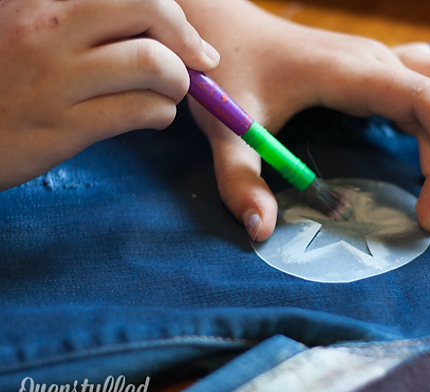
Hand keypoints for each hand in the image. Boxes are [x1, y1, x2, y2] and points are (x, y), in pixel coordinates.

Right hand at [0, 0, 219, 189]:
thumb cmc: (7, 80)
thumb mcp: (34, 32)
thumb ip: (85, 22)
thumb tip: (161, 26)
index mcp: (43, 1)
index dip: (168, 12)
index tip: (183, 34)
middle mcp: (48, 29)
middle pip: (147, 7)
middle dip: (185, 38)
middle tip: (196, 60)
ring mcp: (56, 78)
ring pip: (153, 63)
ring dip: (179, 81)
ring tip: (168, 93)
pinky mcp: (64, 126)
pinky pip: (140, 110)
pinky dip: (163, 114)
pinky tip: (154, 117)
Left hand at [180, 0, 429, 240]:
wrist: (222, 30)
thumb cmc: (227, 72)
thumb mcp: (227, 129)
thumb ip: (240, 181)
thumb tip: (261, 231)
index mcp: (348, 72)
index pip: (423, 97)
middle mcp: (372, 60)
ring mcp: (374, 59)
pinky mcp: (370, 67)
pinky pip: (425, 82)